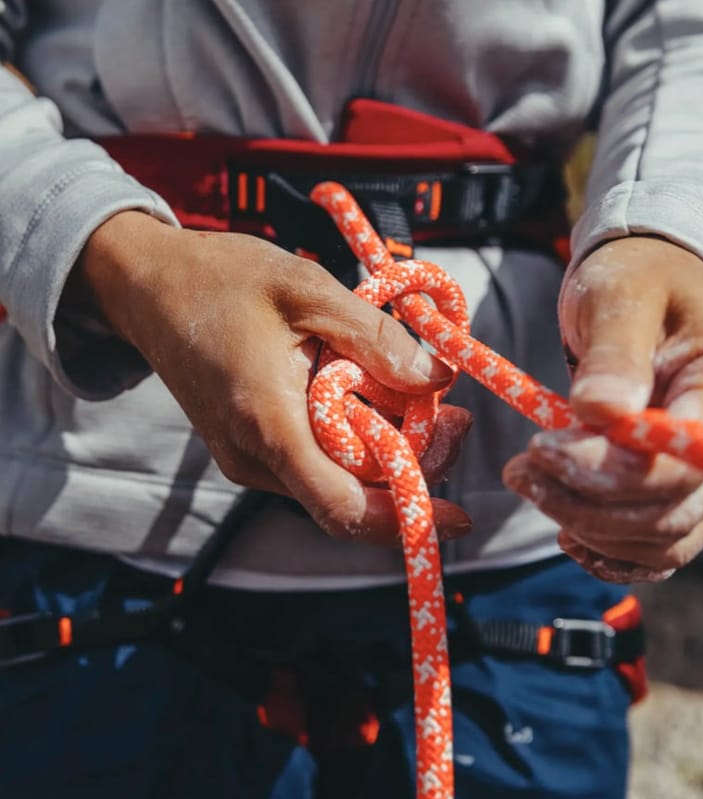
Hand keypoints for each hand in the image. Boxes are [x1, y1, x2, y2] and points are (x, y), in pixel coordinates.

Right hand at [74, 212, 471, 544]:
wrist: (148, 287)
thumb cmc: (220, 278)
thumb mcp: (305, 287)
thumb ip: (373, 336)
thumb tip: (435, 379)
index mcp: (267, 423)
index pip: (343, 507)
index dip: (406, 519)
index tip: (457, 516)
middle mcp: (254, 458)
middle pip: (352, 496)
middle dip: (412, 468)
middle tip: (456, 418)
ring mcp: (248, 459)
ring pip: (336, 481)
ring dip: (386, 453)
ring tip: (423, 399)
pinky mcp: (249, 450)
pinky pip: (316, 463)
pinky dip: (355, 442)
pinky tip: (376, 399)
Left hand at [503, 237, 702, 581]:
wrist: (649, 287)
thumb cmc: (639, 279)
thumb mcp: (622, 295)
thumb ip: (615, 352)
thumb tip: (601, 410)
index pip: (681, 465)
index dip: (608, 472)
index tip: (541, 446)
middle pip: (666, 514)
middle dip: (584, 504)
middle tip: (518, 470)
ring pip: (658, 540)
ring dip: (585, 528)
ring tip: (528, 482)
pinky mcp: (674, 493)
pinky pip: (654, 551)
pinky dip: (608, 553)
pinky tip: (566, 531)